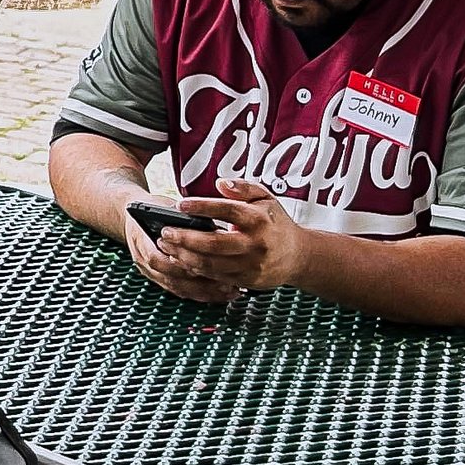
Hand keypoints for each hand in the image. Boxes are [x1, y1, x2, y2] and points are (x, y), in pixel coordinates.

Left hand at [127, 182, 291, 300]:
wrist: (299, 256)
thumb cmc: (275, 223)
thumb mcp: (265, 198)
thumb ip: (243, 188)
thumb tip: (220, 183)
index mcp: (259, 219)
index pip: (228, 210)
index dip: (202, 207)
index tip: (180, 205)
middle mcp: (256, 243)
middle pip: (214, 243)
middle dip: (185, 238)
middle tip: (165, 231)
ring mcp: (252, 265)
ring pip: (212, 263)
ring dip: (185, 256)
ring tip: (167, 246)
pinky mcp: (247, 280)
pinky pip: (217, 277)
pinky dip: (196, 270)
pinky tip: (182, 260)